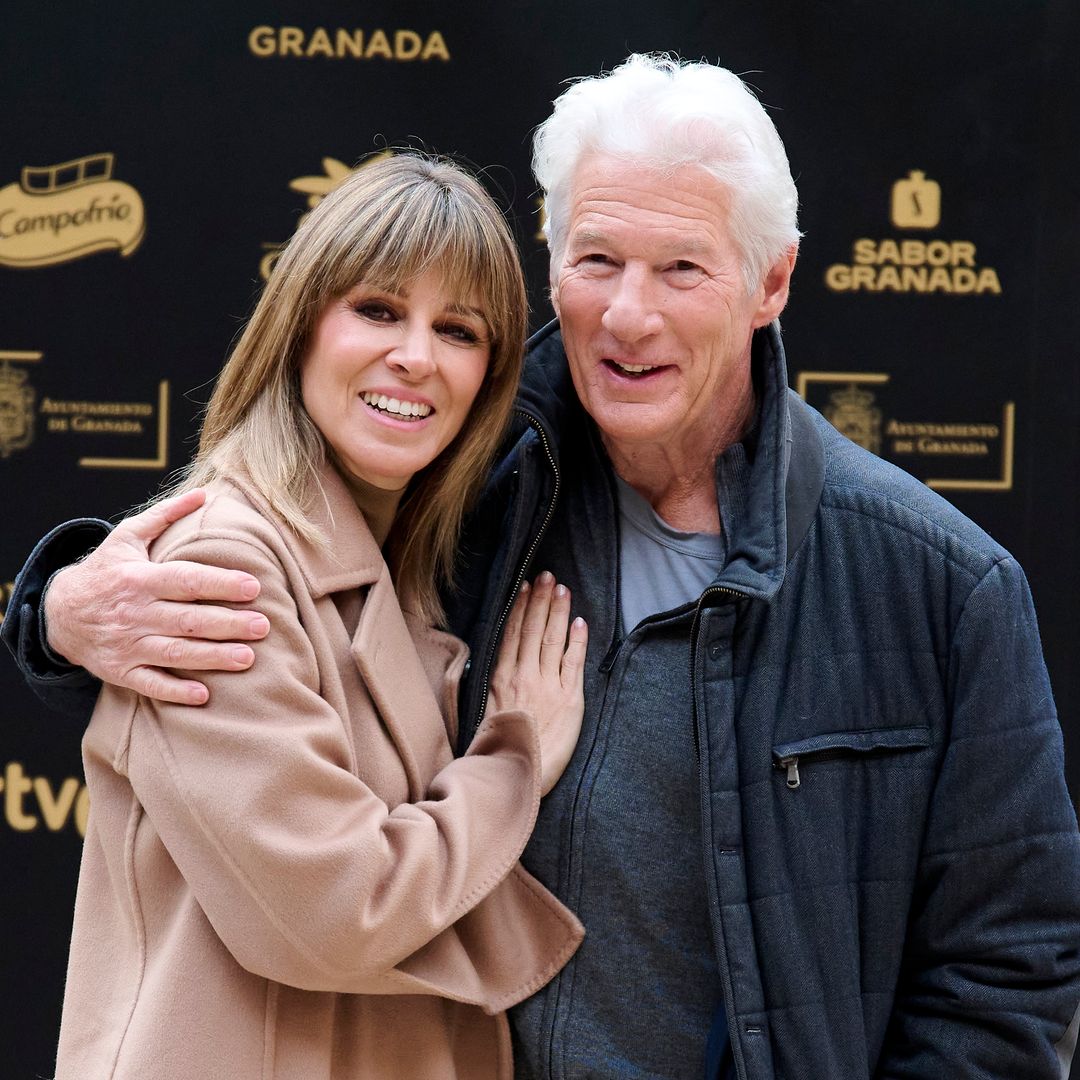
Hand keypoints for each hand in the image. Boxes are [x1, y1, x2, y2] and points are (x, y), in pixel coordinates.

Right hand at [44, 489, 269, 705]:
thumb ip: (165, 516)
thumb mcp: (127, 537)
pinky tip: (204, 695)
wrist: (59, 613)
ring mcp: (127, 644)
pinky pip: (149, 684)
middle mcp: (135, 613)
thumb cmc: (106, 570)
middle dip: (228, 624)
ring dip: (212, 657)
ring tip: (248, 657)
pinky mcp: (120, 671)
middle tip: (263, 626)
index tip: (254, 586)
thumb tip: (202, 493)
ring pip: (175, 653)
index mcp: (140, 578)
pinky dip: (174, 691)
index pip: (186, 581)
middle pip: (188, 620)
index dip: (220, 584)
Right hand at [487, 571, 587, 794]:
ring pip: (552, 639)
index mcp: (501, 678)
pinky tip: (580, 622)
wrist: (515, 774)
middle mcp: (523, 676)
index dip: (521, 607)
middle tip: (547, 575)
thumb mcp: (488, 711)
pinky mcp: (569, 699)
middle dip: (541, 599)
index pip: (513, 633)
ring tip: (562, 588)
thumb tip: (500, 665)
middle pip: (533, 629)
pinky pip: (574, 662)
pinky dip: (577, 640)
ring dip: (558, 611)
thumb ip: (497, 685)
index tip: (525, 586)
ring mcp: (547, 686)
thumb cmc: (499, 748)